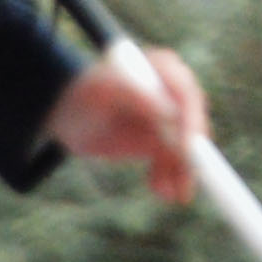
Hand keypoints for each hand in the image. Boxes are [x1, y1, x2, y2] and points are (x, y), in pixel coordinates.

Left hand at [49, 47, 209, 207]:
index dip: (191, 122)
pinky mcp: (163, 139)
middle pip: (193, 123)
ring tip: (165, 193)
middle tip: (183, 183)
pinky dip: (172, 177)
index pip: (186, 94)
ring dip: (180, 172)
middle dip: (191, 155)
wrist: (67, 119)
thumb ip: (134, 95)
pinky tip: (161, 190)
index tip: (186, 150)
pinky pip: (175, 161)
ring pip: (187, 148)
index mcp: (160, 68)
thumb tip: (169, 112)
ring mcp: (169, 116)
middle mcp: (171, 91)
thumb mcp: (101, 94)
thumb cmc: (80, 98)